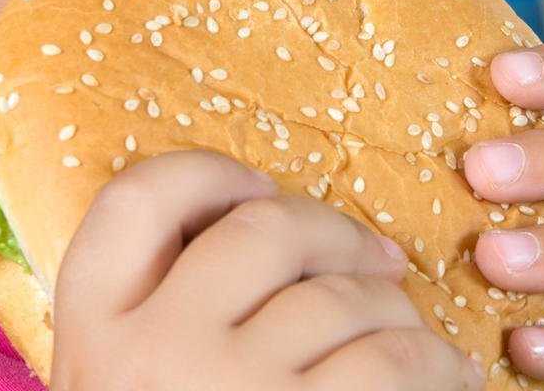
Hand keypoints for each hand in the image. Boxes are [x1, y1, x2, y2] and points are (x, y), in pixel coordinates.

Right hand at [51, 151, 483, 390]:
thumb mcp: (144, 386)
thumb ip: (176, 311)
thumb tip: (278, 222)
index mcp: (96, 333)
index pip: (137, 200)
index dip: (209, 175)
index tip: (258, 190)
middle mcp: (155, 351)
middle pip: (268, 226)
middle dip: (340, 236)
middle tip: (378, 264)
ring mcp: (233, 389)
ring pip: (346, 296)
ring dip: (401, 314)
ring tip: (418, 349)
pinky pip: (397, 360)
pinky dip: (437, 364)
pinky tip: (448, 380)